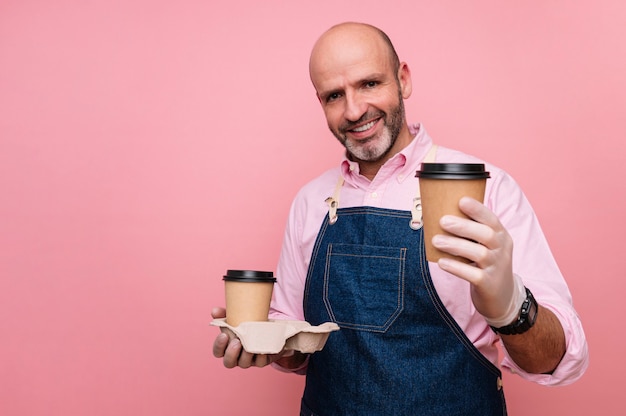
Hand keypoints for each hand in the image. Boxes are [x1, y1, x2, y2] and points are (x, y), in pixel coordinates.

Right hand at [211, 307, 295, 368]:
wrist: (266, 329)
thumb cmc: (245, 325)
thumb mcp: (234, 318)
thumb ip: (223, 314)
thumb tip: (215, 311)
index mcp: (227, 349)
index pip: (218, 352)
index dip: (219, 346)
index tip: (224, 335)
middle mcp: (236, 358)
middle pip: (228, 363)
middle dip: (231, 353)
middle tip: (237, 341)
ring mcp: (249, 361)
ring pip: (244, 363)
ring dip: (246, 355)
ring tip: (249, 344)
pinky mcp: (262, 361)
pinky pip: (260, 362)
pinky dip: (260, 356)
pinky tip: (261, 348)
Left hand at [431, 197, 523, 324]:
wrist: (503, 298)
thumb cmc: (488, 266)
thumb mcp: (488, 247)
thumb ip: (473, 233)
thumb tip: (442, 214)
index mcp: (502, 236)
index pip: (492, 219)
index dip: (478, 210)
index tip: (462, 200)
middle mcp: (502, 250)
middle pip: (486, 234)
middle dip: (464, 226)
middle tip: (443, 220)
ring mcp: (497, 267)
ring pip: (478, 253)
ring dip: (455, 245)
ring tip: (436, 240)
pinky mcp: (488, 284)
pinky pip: (472, 274)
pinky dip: (456, 267)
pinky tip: (442, 262)